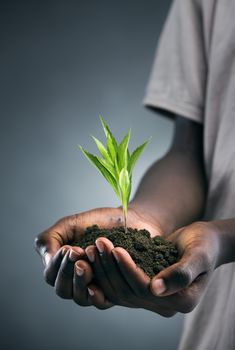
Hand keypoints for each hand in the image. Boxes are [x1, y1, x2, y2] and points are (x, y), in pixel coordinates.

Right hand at [35, 206, 161, 304]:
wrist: (131, 218)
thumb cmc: (100, 221)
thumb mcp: (70, 225)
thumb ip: (50, 238)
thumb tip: (46, 260)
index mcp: (65, 265)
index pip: (51, 274)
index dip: (57, 264)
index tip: (70, 248)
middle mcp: (78, 279)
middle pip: (63, 290)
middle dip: (67, 273)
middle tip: (77, 254)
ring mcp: (96, 287)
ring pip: (80, 298)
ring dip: (79, 282)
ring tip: (86, 264)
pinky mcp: (115, 292)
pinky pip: (101, 303)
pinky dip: (96, 297)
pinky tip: (97, 287)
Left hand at [85, 221, 220, 314]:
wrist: (203, 242)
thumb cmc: (205, 244)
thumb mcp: (199, 255)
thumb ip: (181, 274)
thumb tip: (155, 289)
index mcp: (181, 301)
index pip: (146, 289)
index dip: (128, 269)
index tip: (115, 249)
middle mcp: (165, 304)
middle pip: (128, 291)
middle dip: (111, 267)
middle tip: (98, 244)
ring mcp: (153, 298)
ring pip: (120, 290)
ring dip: (105, 268)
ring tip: (94, 246)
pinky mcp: (143, 288)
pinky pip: (120, 284)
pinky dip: (108, 269)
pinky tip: (97, 253)